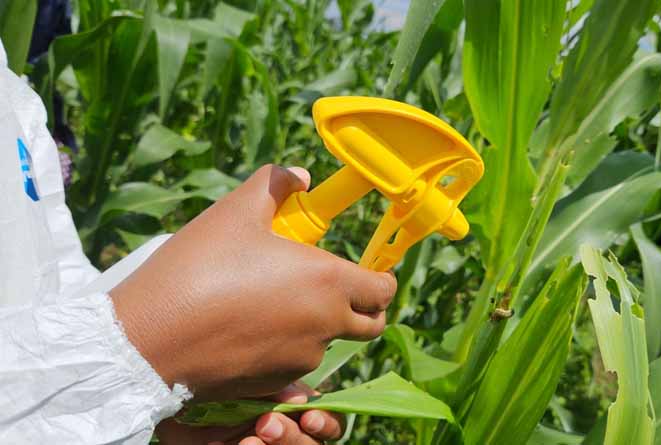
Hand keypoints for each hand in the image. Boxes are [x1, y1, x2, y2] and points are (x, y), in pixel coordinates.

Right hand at [110, 165, 396, 399]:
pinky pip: (293, 365)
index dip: (382, 278)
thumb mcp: (236, 211)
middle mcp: (324, 327)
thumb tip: (300, 177)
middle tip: (328, 285)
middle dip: (363, 307)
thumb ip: (275, 185)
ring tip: (270, 298)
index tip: (367, 268)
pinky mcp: (272, 385)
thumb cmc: (198, 268)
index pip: (385, 291)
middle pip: (370, 325)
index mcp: (328, 284)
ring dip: (317, 325)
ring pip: (328, 344)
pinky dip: (285, 347)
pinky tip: (247, 327)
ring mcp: (299, 362)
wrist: (148, 339)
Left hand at [156, 381, 344, 444]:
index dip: (327, 422)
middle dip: (293, 437)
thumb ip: (276, 387)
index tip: (309, 417)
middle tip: (266, 423)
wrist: (166, 392)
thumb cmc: (210, 381)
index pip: (329, 421)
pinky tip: (230, 443)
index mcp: (292, 409)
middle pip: (314, 444)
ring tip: (249, 438)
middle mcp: (283, 432)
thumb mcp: (248, 379)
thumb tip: (302, 396)